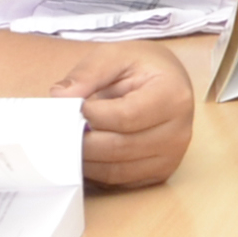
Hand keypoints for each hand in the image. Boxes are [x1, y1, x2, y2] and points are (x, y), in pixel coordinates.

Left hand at [56, 49, 195, 187]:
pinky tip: (83, 155)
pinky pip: (119, 181)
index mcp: (173, 97)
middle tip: (60, 130)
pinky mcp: (160, 173)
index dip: (93, 115)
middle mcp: (178, 132)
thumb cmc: (142, 66)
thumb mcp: (115, 55)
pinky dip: (95, 171)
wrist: (168, 80)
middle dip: (83, 140)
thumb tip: (60, 98)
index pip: (125, 117)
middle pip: (118, 147)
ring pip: (116, 170)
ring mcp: (171, 157)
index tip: (72, 107)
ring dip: (85, 159)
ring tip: (67, 141)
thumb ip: (87, 74)